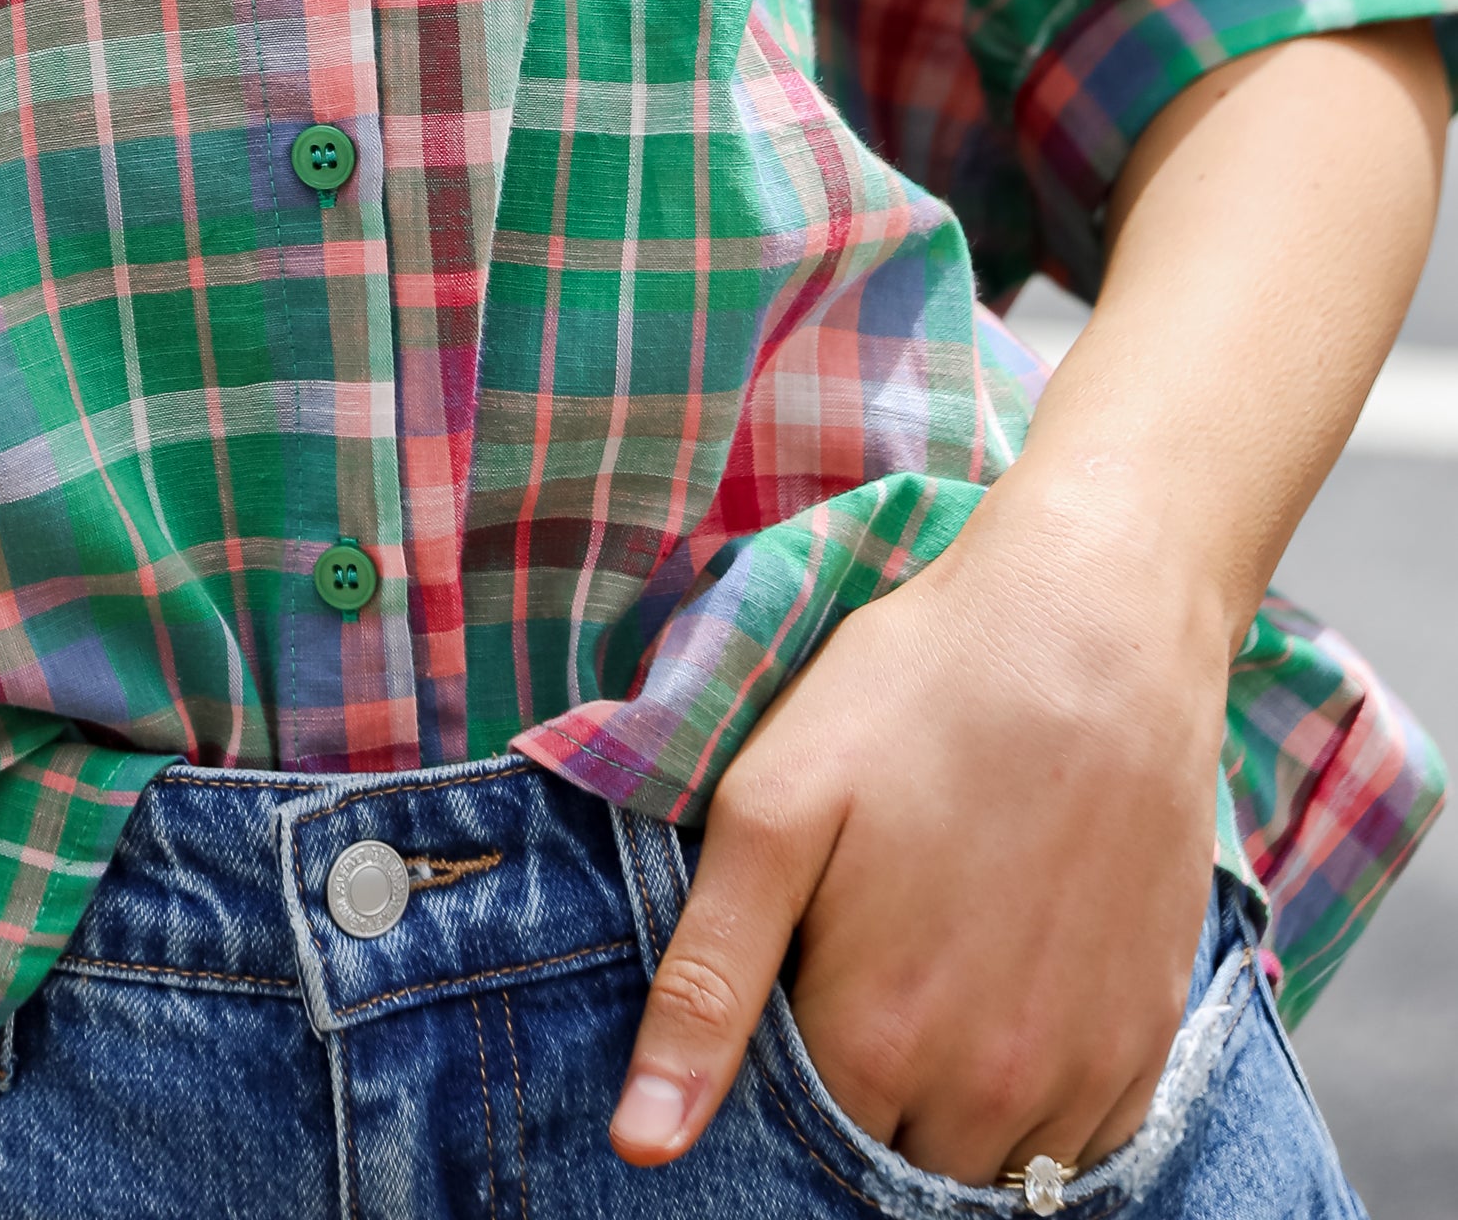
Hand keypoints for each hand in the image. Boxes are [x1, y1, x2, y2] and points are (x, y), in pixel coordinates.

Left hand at [608, 475, 1229, 1184]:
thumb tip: (640, 1145)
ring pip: (988, 1169)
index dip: (785, 1070)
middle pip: (896, 1161)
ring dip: (952, 1107)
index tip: (800, 982)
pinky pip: (1082, 1146)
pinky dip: (1040, 1101)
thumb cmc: (916, 696)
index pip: (802, 1147)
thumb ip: (704, 986)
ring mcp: (1081, 1074)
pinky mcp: (1152, 1042)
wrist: (1092, 626)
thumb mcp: (772, 808)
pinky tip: (1015, 988)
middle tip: (870, 958)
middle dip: (868, 1093)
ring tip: (941, 966)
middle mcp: (985, 1090)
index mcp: (873, 1042)